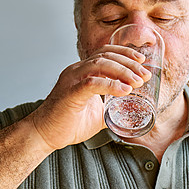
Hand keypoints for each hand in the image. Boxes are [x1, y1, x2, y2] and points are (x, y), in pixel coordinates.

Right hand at [27, 45, 150, 150]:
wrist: (44, 135)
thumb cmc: (67, 124)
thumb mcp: (97, 114)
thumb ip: (112, 108)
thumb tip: (130, 112)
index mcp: (81, 71)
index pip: (105, 52)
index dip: (125, 53)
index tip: (141, 60)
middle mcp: (76, 71)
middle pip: (106, 56)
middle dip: (129, 63)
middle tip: (145, 74)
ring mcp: (71, 80)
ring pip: (100, 65)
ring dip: (123, 71)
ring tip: (138, 82)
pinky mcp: (70, 93)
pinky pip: (92, 83)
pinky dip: (111, 85)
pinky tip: (124, 90)